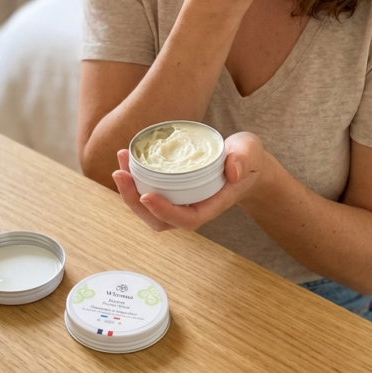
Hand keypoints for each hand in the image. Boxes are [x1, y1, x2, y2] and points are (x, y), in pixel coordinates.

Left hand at [112, 132, 264, 231]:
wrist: (243, 162)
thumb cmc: (247, 158)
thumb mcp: (251, 152)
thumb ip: (244, 158)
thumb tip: (233, 170)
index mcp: (212, 204)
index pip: (187, 219)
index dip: (165, 212)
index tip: (147, 195)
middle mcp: (193, 208)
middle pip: (159, 220)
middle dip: (135, 201)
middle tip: (121, 174)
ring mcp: (180, 201)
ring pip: (148, 210)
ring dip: (129, 191)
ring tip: (120, 164)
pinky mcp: (171, 191)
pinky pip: (148, 192)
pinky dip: (134, 180)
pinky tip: (126, 159)